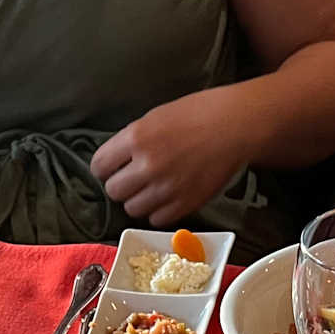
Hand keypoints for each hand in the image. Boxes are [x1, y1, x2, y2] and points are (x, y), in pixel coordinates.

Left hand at [91, 88, 256, 224]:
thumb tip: (117, 160)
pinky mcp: (185, 204)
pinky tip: (167, 198)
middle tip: (133, 180)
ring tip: (152, 189)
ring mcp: (166, 187)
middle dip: (121, 185)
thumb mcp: (155, 117)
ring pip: (133, 208)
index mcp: (136, 138)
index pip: (100, 166)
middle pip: (114, 191)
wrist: (234, 126)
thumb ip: (133, 139)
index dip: (104, 168)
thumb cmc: (197, 114)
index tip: (111, 169)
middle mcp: (147, 165)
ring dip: (139, 201)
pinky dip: (159, 211)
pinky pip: (157, 219)